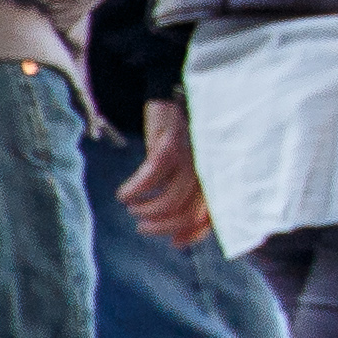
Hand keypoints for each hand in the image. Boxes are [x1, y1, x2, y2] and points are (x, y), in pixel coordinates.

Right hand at [118, 100, 215, 246]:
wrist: (172, 95)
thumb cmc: (179, 136)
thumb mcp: (189, 167)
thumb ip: (190, 197)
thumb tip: (179, 236)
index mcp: (214, 177)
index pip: (209, 216)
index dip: (192, 234)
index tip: (173, 242)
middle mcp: (206, 170)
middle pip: (186, 213)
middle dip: (161, 226)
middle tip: (142, 226)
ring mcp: (189, 158)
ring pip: (169, 200)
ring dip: (146, 210)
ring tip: (133, 208)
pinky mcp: (169, 145)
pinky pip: (150, 178)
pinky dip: (135, 190)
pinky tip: (124, 194)